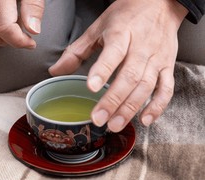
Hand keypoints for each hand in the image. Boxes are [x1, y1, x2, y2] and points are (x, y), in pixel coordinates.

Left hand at [49, 0, 187, 131]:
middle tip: (98, 119)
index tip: (90, 88)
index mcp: (121, 33)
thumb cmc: (126, 16)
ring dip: (130, 108)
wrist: (161, 2)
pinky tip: (145, 120)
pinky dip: (158, 106)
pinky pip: (166, 88)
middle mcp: (141, 46)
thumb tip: (55, 71)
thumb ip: (77, 51)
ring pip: (146, 85)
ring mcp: (157, 57)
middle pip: (130, 76)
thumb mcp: (98, 27)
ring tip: (114, 124)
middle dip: (113, 100)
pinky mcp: (168, 65)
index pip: (112, 53)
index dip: (102, 71)